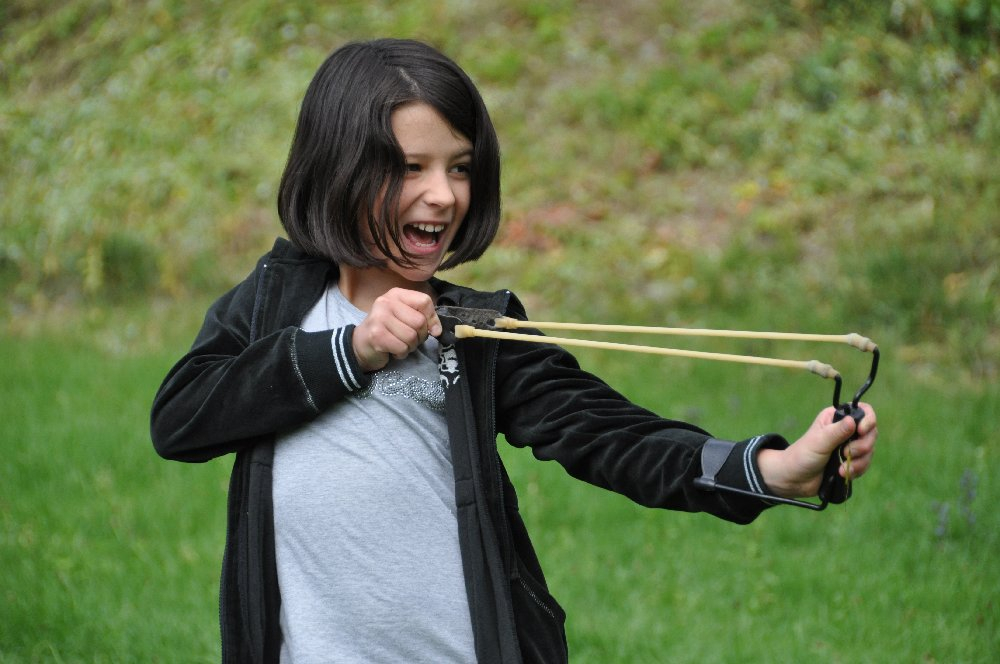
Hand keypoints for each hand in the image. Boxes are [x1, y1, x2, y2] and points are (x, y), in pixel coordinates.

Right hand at [351, 288, 441, 371]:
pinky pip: (402, 348)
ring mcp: (379, 318)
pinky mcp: (376, 336)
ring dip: (410, 347)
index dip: (432, 318)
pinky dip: (401, 354)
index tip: (430, 330)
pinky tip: (393, 350)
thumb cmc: (388, 330)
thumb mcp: (405, 317)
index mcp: (396, 294)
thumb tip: (437, 331)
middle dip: (420, 337)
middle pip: (419, 322)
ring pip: (411, 337)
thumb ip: (424, 318)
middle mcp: (386, 302)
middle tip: (409, 340)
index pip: (424, 301)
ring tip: (400, 344)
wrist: (360, 344)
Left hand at [757, 403, 877, 498]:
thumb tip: (853, 421)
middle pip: (871, 433)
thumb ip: (837, 432)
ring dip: (859, 462)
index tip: (861, 432)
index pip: (863, 411)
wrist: (794, 479)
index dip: (868, 421)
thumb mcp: (819, 442)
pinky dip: (857, 470)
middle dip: (862, 446)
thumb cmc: (802, 456)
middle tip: (845, 454)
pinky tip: (842, 474)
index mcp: (835, 418)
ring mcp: (849, 446)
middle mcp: (845, 430)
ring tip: (841, 469)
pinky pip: (865, 464)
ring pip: (869, 450)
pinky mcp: (851, 461)